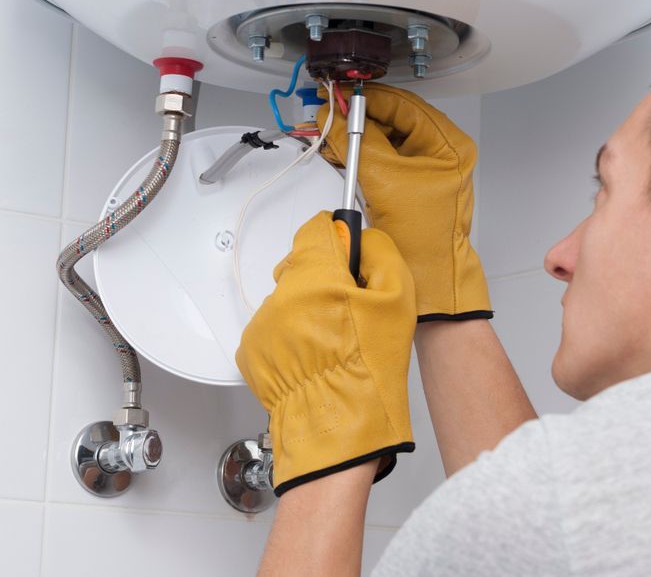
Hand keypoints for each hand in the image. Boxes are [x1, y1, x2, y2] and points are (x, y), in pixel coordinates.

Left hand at [235, 211, 416, 494]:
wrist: (339, 421)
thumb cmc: (370, 363)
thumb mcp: (398, 299)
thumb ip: (381, 254)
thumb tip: (364, 239)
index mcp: (315, 274)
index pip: (316, 228)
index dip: (338, 239)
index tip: (351, 260)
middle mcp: (281, 293)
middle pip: (301, 266)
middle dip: (324, 279)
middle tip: (349, 311)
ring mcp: (262, 323)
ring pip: (288, 300)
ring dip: (307, 310)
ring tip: (332, 343)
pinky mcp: (251, 351)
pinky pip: (274, 330)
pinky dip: (292, 337)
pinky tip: (314, 358)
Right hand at [319, 82, 491, 320]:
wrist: (428, 277)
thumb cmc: (424, 238)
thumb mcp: (385, 180)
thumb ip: (359, 142)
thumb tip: (339, 117)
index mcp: (449, 145)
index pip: (405, 105)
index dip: (370, 100)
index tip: (342, 98)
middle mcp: (443, 153)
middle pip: (395, 120)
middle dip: (361, 119)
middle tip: (333, 114)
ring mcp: (429, 169)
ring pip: (388, 139)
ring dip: (359, 137)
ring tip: (334, 134)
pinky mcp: (413, 184)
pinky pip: (386, 159)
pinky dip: (363, 155)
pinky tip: (342, 152)